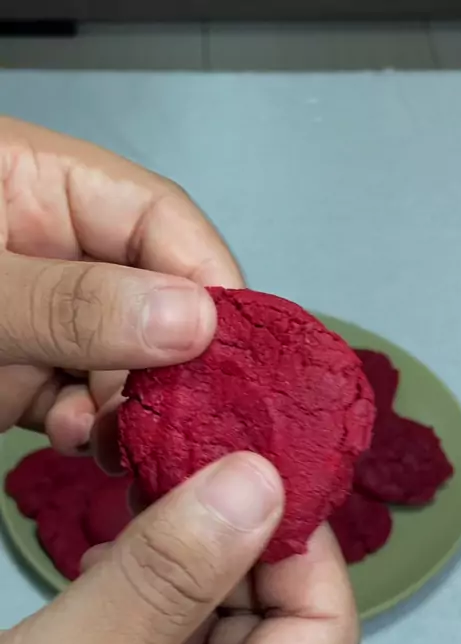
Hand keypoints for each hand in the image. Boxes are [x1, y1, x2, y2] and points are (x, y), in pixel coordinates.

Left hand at [0, 116, 243, 451]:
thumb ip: (73, 301)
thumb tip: (192, 318)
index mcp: (42, 185)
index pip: (157, 218)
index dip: (205, 278)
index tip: (233, 345)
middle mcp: (53, 250)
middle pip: (149, 300)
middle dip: (167, 362)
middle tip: (177, 412)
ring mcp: (41, 318)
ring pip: (121, 362)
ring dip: (129, 407)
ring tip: (113, 437)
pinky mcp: (24, 374)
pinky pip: (78, 402)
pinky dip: (87, 428)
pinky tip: (76, 438)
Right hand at [0, 453, 357, 643]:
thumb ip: (169, 574)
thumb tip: (259, 482)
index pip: (324, 634)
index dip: (300, 547)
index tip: (258, 471)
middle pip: (275, 620)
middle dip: (234, 542)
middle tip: (189, 473)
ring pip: (224, 616)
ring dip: (189, 559)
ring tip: (142, 517)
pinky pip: (181, 631)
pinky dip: (157, 588)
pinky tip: (116, 566)